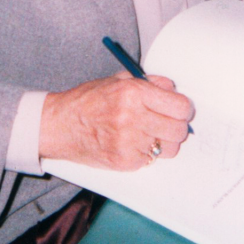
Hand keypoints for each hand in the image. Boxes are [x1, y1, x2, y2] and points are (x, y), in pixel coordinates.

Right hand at [40, 72, 194, 170]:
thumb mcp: (118, 81)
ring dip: (163, 142)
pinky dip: (146, 153)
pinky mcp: (123, 162)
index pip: (180, 107)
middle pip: (179, 130)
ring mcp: (128, 143)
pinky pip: (151, 160)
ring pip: (169, 148)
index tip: (180, 110)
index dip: (184, 109)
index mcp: (133, 93)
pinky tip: (132, 143)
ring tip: (148, 134)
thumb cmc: (88, 101)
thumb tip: (174, 90)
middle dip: (176, 126)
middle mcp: (132, 118)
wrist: (59, 125)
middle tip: (166, 123)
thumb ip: (149, 83)